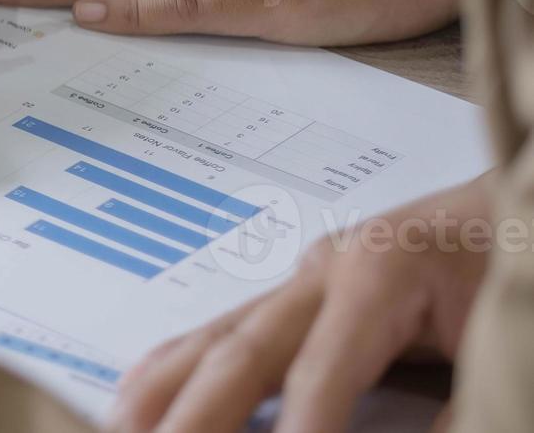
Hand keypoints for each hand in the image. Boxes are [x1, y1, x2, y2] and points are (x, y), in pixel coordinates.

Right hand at [113, 176, 492, 431]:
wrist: (530, 202)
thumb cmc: (523, 256)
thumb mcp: (510, 338)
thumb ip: (467, 407)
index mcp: (383, 268)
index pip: (321, 369)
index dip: (301, 427)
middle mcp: (328, 266)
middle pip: (243, 350)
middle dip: (197, 414)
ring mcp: (307, 276)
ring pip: (217, 338)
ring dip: (162, 392)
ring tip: (118, 431)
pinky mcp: (305, 295)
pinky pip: (225, 332)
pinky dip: (175, 369)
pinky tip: (138, 398)